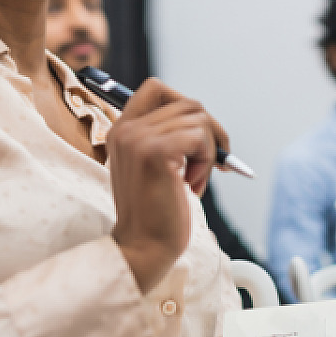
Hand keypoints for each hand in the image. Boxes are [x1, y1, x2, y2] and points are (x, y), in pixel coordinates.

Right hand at [107, 78, 227, 292]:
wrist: (143, 247)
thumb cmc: (155, 213)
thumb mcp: (153, 167)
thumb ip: (165, 138)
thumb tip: (204, 120)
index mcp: (121, 130)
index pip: (156, 89)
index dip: (184, 104)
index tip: (198, 135)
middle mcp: (126, 129)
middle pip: (187, 103)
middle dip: (209, 132)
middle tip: (213, 162)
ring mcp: (138, 138)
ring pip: (198, 118)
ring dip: (208, 151)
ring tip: (193, 181)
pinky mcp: (156, 152)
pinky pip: (200, 137)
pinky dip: (207, 161)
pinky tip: (192, 186)